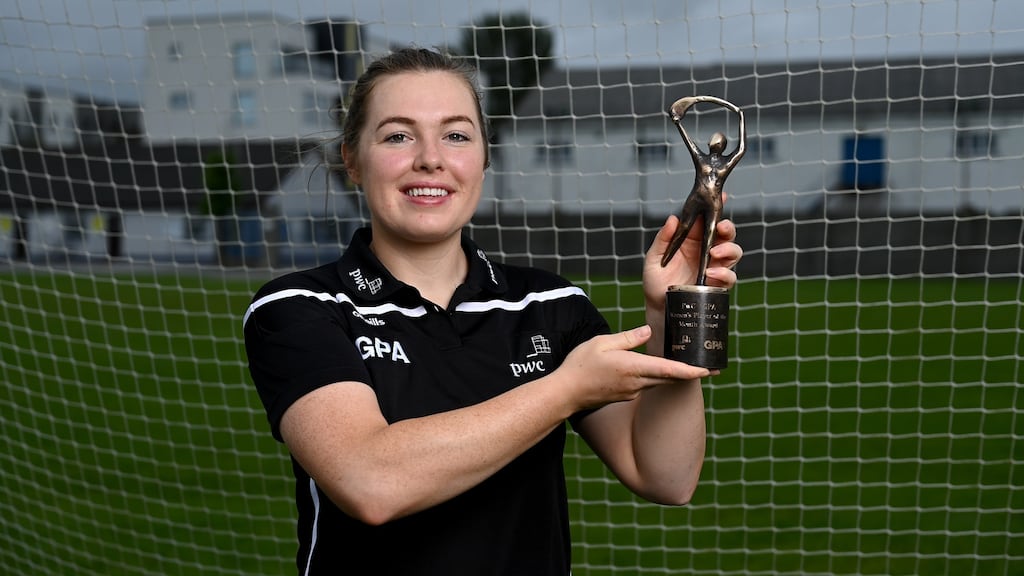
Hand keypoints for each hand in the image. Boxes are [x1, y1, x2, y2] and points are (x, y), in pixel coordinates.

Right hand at [556, 325, 710, 410]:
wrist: (566, 393)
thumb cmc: (580, 365)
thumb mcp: (602, 343)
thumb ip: (628, 338)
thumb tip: (648, 331)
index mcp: (633, 367)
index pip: (669, 370)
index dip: (691, 371)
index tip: (708, 370)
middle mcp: (636, 383)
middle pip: (670, 378)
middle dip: (691, 374)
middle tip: (711, 368)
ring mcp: (632, 392)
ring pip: (660, 382)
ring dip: (675, 375)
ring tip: (690, 366)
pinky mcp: (626, 395)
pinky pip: (647, 385)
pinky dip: (658, 377)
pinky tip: (657, 369)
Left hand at [643, 215, 741, 310]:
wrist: (659, 307)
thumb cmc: (656, 281)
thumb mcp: (654, 257)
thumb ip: (663, 239)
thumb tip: (673, 219)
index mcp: (693, 240)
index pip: (708, 221)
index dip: (717, 208)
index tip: (723, 198)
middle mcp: (706, 251)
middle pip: (726, 234)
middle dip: (728, 228)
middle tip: (721, 228)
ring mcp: (714, 267)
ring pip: (733, 252)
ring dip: (728, 250)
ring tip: (714, 254)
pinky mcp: (717, 285)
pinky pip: (730, 277)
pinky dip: (724, 274)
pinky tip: (711, 274)